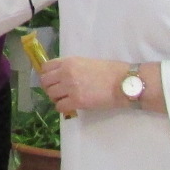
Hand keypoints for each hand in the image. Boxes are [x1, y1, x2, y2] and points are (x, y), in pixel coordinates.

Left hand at [38, 57, 160, 115]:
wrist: (123, 82)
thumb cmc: (110, 71)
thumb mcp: (87, 62)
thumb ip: (72, 67)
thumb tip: (61, 75)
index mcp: (69, 61)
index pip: (45, 68)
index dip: (48, 75)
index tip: (53, 80)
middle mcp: (66, 73)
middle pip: (45, 82)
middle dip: (50, 88)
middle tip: (59, 92)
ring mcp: (70, 87)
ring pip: (51, 95)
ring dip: (57, 98)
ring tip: (67, 99)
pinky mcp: (77, 101)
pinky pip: (60, 107)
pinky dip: (64, 108)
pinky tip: (71, 106)